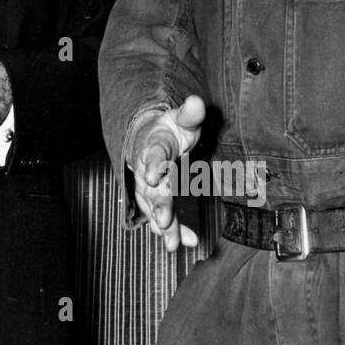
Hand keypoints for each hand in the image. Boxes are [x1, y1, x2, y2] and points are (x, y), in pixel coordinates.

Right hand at [127, 96, 205, 252]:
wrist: (148, 142)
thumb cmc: (168, 131)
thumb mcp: (180, 120)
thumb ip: (189, 114)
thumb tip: (197, 102)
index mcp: (154, 146)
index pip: (153, 155)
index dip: (153, 165)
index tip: (154, 176)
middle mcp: (147, 170)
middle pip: (151, 188)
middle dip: (158, 205)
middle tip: (164, 220)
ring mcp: (150, 188)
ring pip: (154, 208)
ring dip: (163, 225)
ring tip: (172, 243)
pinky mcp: (156, 202)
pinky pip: (162, 218)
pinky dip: (173, 231)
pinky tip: (188, 242)